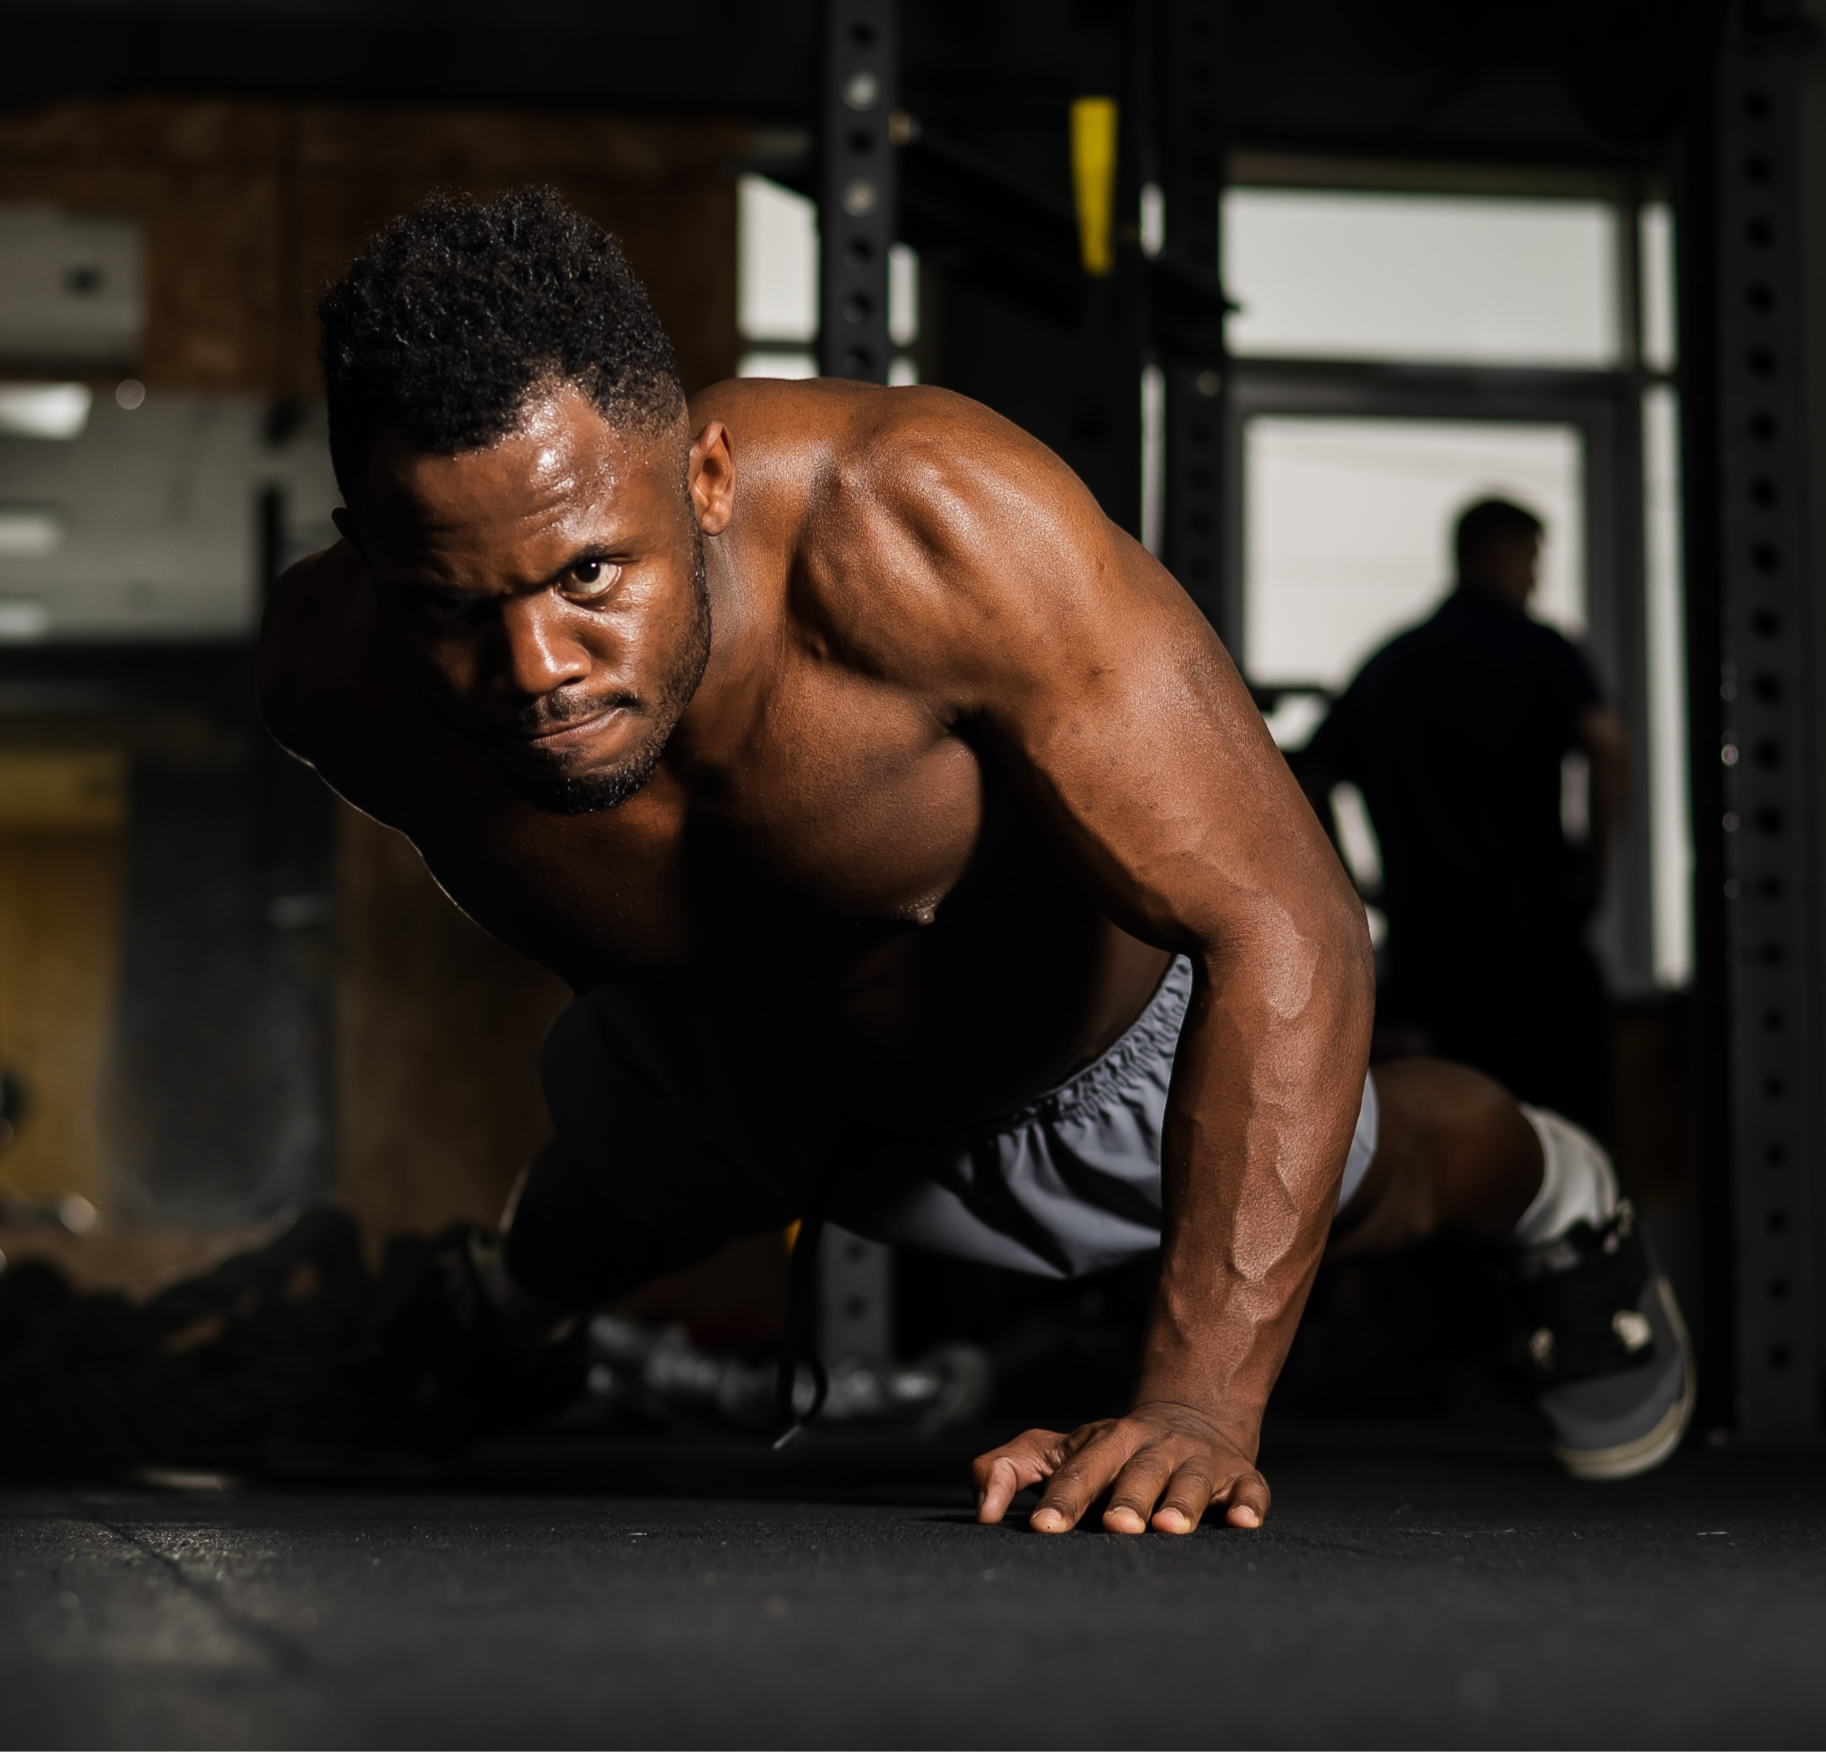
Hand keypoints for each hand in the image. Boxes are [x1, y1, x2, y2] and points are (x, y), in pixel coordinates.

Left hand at [972, 1400, 1269, 1534]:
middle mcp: (1155, 1447)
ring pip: (1192, 1480)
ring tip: (1170, 1528)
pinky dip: (1248, 1504)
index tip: (1043, 1529)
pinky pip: (1250, 1490)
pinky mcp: (1240, 1477)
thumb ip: (1006, 1469)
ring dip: (1182, 1502)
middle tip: (1115, 1527)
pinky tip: (1243, 1522)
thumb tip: (983, 1512)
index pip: (1080, 1469)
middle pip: (1139, 1472)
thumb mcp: (1056, 1451)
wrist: (1189, 1418)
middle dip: (1127, 1498)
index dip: (1062, 1498)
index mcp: (1107, 1441)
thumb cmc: (1109, 1453)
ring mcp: (1200, 1461)